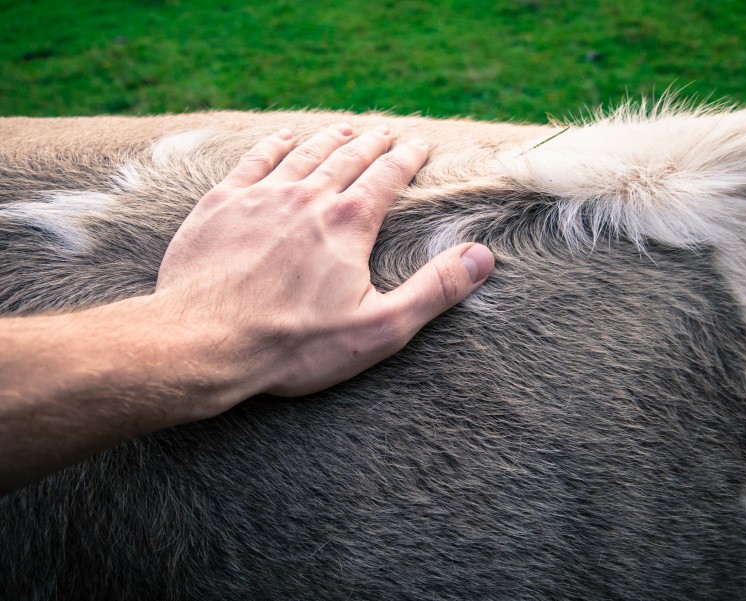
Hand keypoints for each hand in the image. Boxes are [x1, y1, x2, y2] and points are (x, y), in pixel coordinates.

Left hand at [155, 123, 493, 413]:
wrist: (205, 342)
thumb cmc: (295, 344)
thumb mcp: (379, 329)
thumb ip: (434, 290)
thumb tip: (482, 256)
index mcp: (348, 223)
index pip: (386, 176)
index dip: (406, 158)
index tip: (419, 144)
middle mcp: (307, 197)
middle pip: (347, 158)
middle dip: (372, 142)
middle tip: (387, 130)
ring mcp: (261, 196)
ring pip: (304, 154)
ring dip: (329, 139)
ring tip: (346, 129)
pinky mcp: (221, 204)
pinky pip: (254, 161)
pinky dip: (273, 145)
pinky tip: (283, 138)